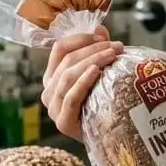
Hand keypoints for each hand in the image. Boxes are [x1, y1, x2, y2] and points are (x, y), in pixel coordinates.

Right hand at [41, 25, 123, 140]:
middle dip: (93, 49)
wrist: (109, 138)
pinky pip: (70, 97)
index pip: (60, 49)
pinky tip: (96, 71)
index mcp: (53, 76)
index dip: (81, 38)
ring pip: (68, 76)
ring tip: (112, 55)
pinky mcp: (63, 123)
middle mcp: (49, 91)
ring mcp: (54, 108)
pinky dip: (83, 81)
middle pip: (67, 61)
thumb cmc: (103, 103)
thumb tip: (100, 27)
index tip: (103, 35)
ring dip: (92, 61)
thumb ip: (97, 51)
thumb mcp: (99, 74)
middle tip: (116, 46)